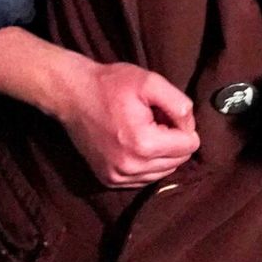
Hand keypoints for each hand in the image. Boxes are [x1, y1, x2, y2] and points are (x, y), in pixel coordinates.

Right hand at [51, 60, 198, 187]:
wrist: (72, 94)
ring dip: (161, 153)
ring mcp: (118, 177)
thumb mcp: (150, 81)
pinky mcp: (109, 180)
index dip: (183, 125)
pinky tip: (133, 142)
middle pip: (178, 161)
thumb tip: (190, 127)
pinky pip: (144, 178)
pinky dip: (146, 163)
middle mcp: (131, 167)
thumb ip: (179, 104)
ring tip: (144, 129)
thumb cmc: (110, 84)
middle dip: (173, 140)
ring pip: (162, 172)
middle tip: (155, 119)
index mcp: (144, 144)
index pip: (189, 146)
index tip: (165, 112)